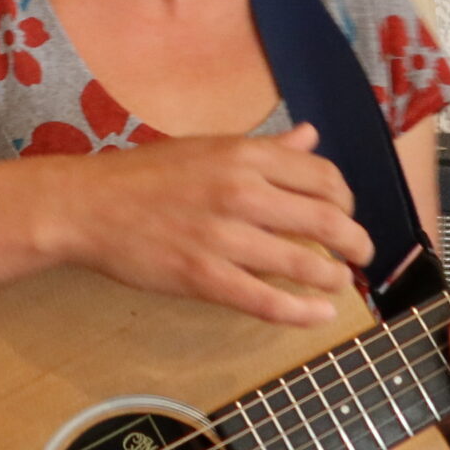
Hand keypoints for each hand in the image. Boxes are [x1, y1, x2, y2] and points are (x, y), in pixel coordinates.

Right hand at [54, 124, 373, 325]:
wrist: (87, 206)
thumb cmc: (145, 176)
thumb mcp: (208, 147)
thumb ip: (265, 147)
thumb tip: (311, 136)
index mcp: (243, 155)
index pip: (323, 176)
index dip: (345, 199)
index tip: (345, 214)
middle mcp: (240, 191)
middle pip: (326, 219)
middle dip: (356, 242)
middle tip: (361, 254)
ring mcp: (222, 236)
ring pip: (304, 263)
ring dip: (334, 278)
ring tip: (339, 283)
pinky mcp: (203, 276)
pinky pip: (266, 300)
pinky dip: (301, 312)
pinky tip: (319, 314)